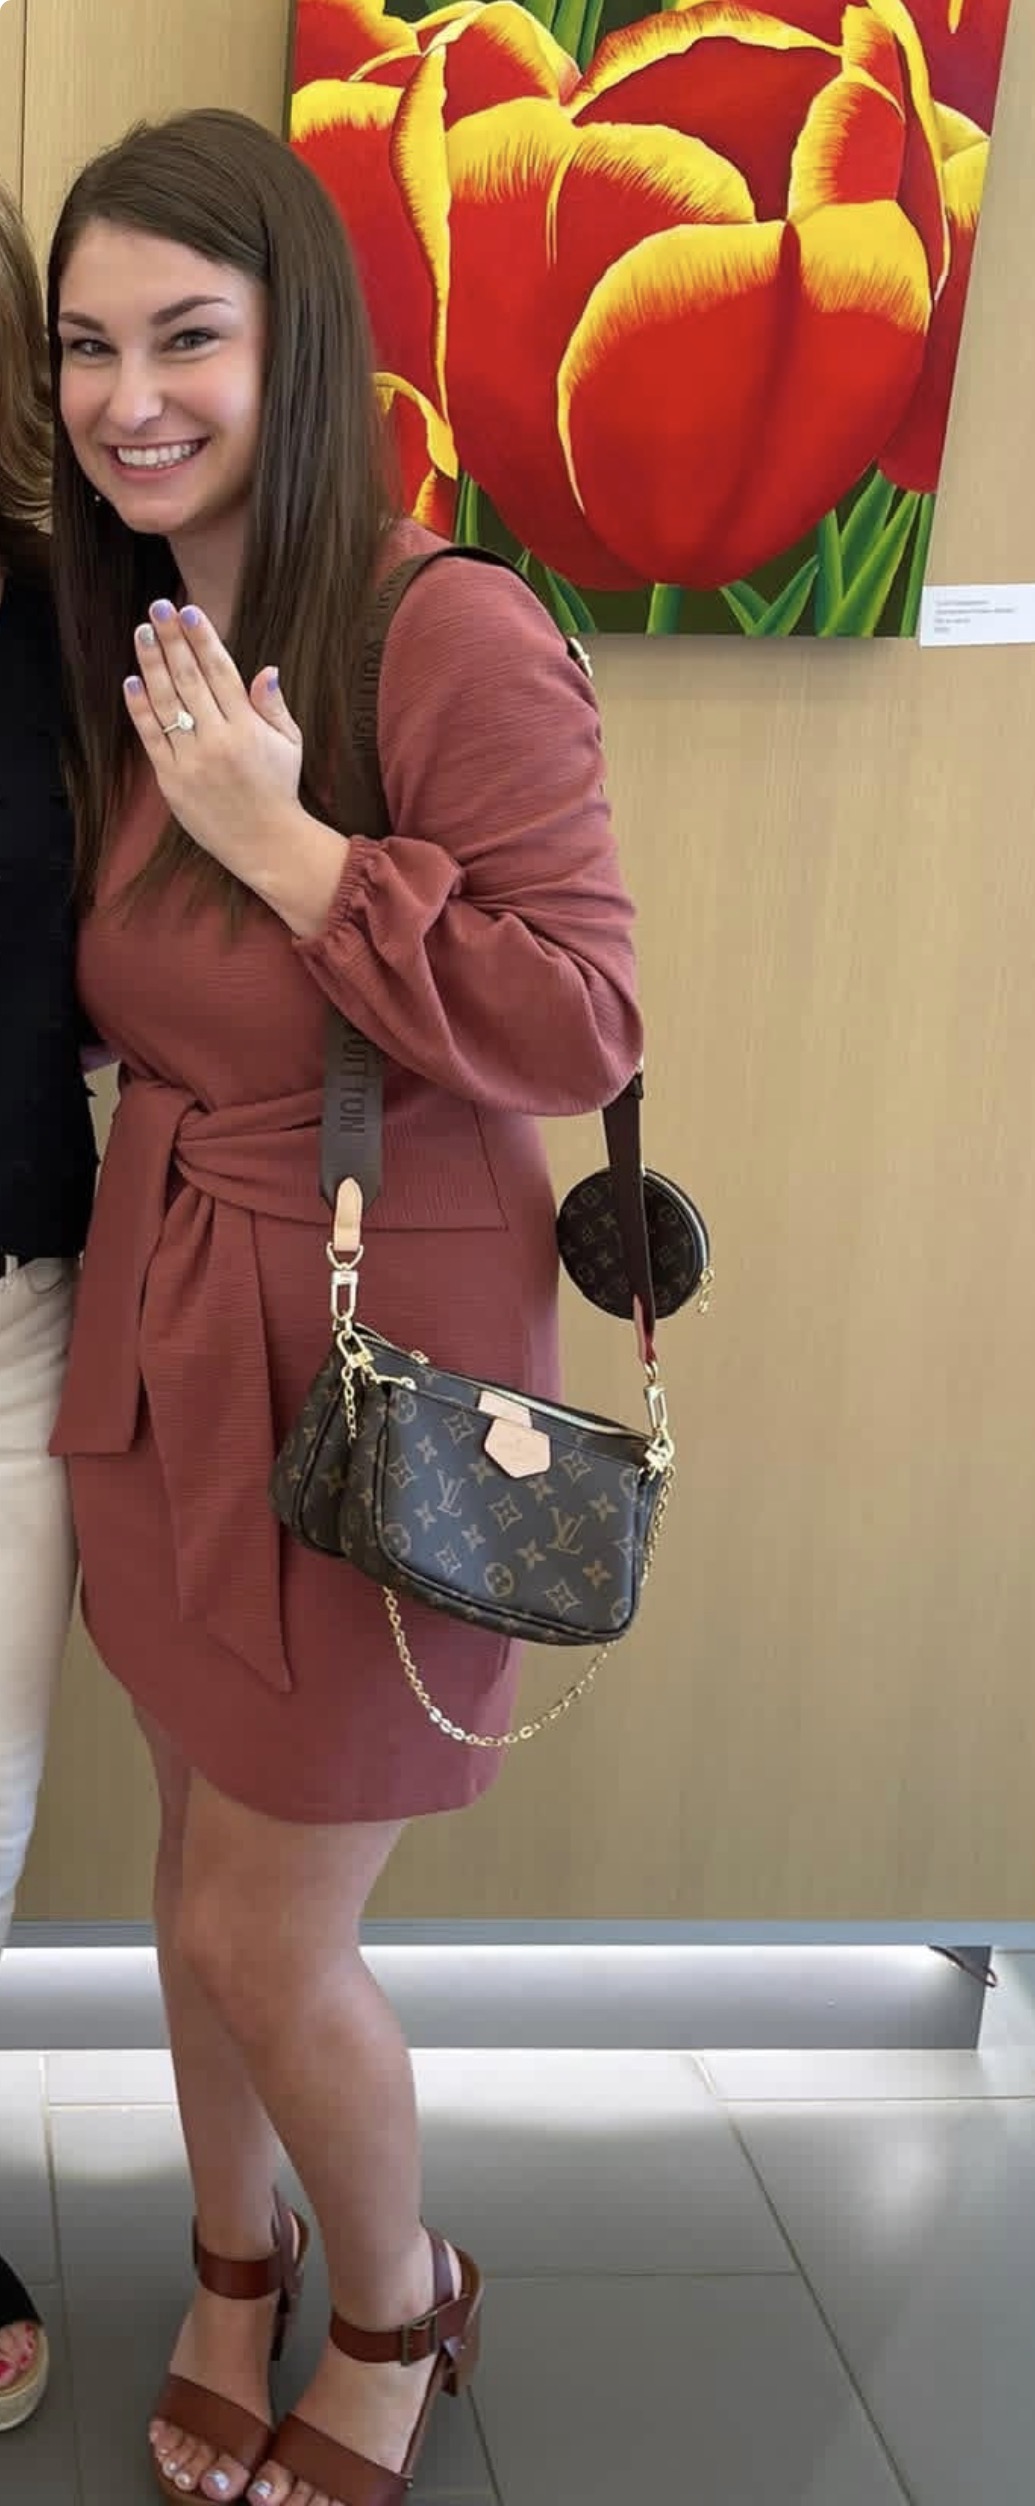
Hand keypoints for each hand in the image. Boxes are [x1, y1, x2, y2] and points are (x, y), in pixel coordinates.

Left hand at [124, 601, 303, 882]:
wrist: (265, 842)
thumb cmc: (278, 788)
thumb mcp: (290, 743)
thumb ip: (274, 705)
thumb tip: (265, 669)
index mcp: (247, 727)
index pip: (220, 672)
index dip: (203, 639)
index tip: (188, 611)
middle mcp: (217, 739)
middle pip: (189, 679)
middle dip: (173, 640)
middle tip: (158, 608)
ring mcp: (192, 760)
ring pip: (166, 703)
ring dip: (152, 664)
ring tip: (143, 633)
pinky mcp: (172, 779)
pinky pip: (152, 737)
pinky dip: (140, 709)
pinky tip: (132, 681)